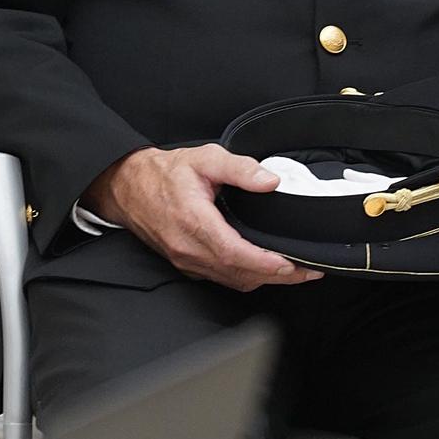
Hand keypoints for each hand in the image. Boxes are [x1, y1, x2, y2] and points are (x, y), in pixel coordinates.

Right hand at [85, 144, 321, 291]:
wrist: (129, 187)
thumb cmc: (165, 173)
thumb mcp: (205, 158)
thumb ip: (240, 168)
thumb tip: (270, 181)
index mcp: (194, 221)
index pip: (234, 253)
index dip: (265, 263)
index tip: (291, 264)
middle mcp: (188, 248)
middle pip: (239, 273)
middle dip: (277, 276)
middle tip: (308, 271)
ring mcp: (186, 260)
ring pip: (231, 281)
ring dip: (264, 280)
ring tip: (294, 272)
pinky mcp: (187, 264)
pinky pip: (221, 278)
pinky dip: (247, 278)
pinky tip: (264, 269)